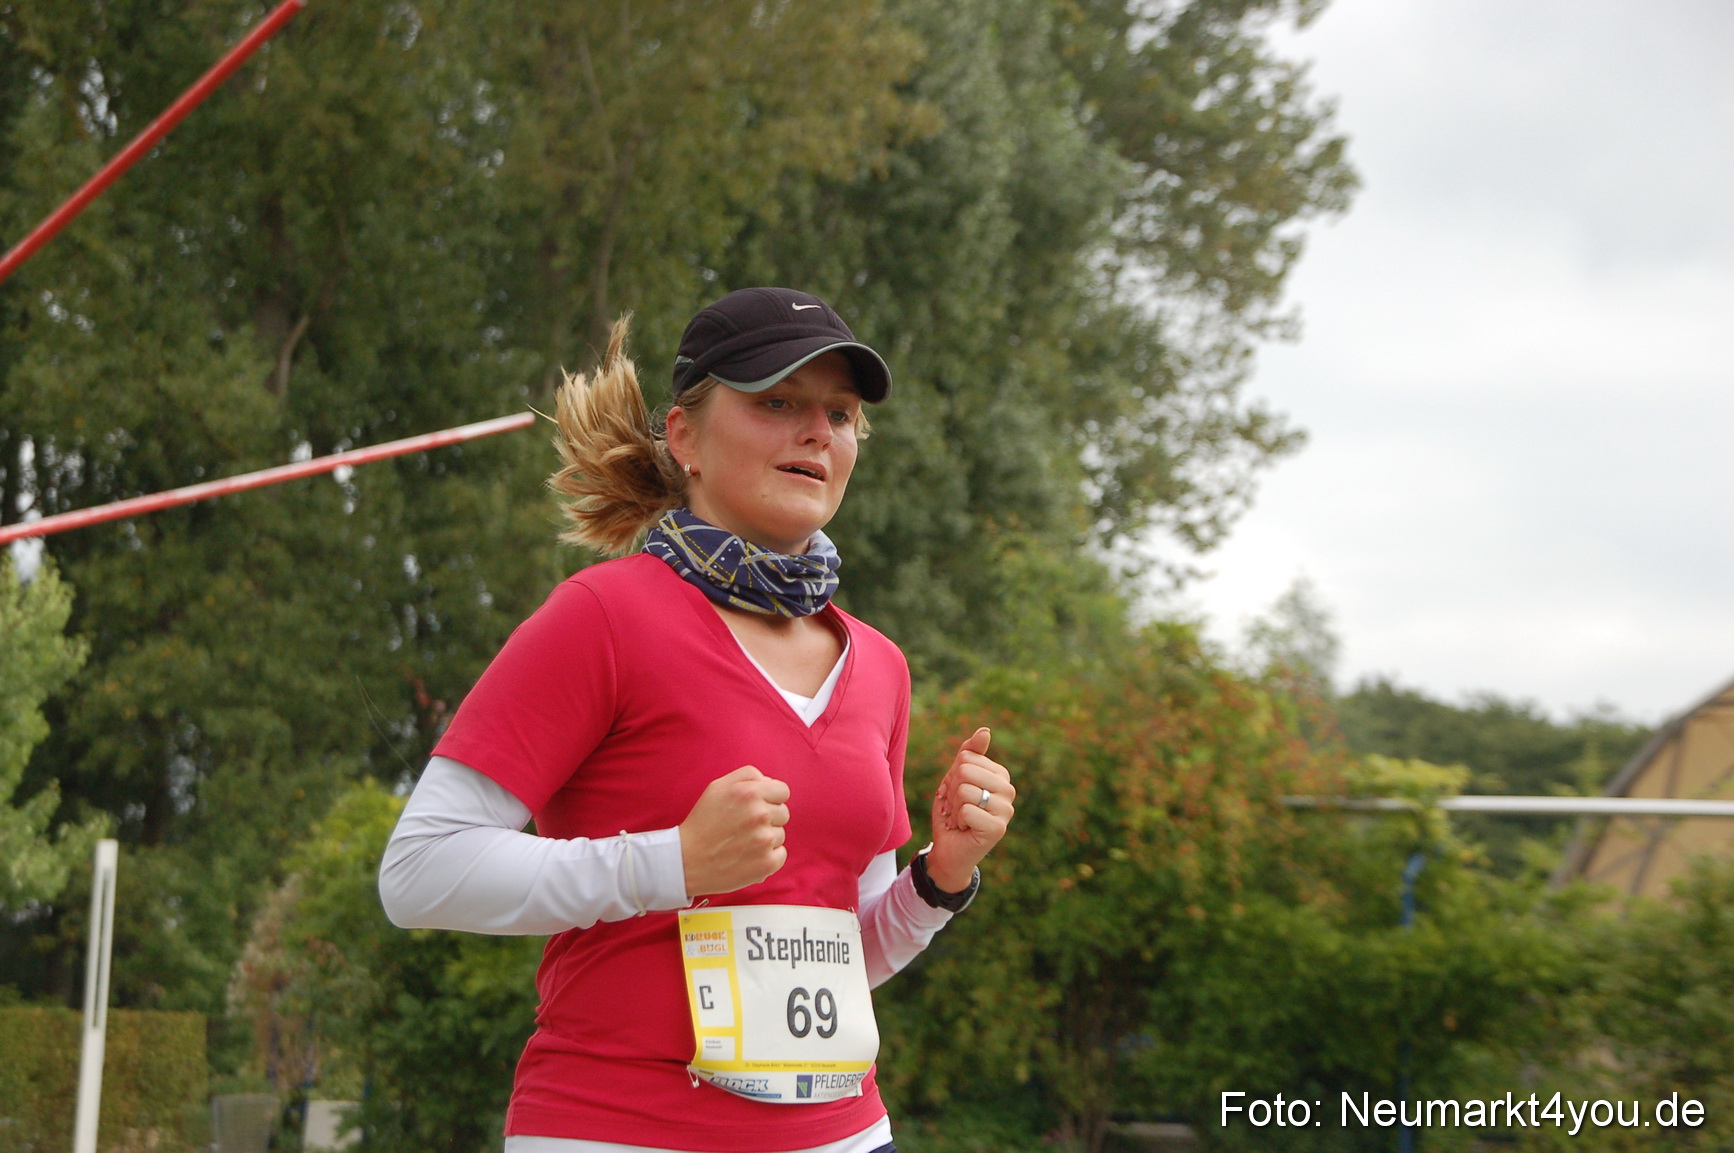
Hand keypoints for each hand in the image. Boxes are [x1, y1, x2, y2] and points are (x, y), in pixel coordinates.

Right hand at [678, 765, 790, 896]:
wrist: (686, 861)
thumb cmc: (702, 822)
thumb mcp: (717, 787)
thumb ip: (747, 775)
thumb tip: (770, 781)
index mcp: (750, 792)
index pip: (783, 791)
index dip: (770, 799)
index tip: (757, 808)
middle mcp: (760, 814)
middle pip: (783, 813)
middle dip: (768, 819)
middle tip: (744, 827)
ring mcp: (764, 840)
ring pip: (780, 834)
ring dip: (766, 838)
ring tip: (741, 843)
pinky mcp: (767, 863)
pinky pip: (781, 854)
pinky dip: (768, 857)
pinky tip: (747, 856)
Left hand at [928, 727, 1014, 891]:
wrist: (949, 849)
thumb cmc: (953, 812)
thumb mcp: (955, 778)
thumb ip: (969, 753)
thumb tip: (986, 730)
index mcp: (1000, 774)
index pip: (966, 758)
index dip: (952, 776)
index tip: (957, 794)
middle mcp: (1008, 790)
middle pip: (965, 771)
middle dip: (952, 791)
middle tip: (957, 808)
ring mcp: (1006, 809)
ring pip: (965, 791)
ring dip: (954, 808)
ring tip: (961, 819)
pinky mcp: (999, 828)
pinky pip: (967, 810)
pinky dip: (958, 821)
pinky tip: (966, 829)